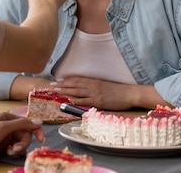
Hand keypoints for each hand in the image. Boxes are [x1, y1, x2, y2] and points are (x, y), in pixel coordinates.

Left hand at [0, 112, 44, 162]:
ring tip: (9, 152)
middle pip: (25, 134)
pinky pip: (15, 148)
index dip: (36, 131)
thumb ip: (22, 124)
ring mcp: (5, 136)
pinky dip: (13, 151)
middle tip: (15, 150)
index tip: (41, 140)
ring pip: (21, 142)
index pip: (28, 123)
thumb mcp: (3, 128)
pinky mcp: (2, 145)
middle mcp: (9, 126)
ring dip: (18, 148)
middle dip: (23, 143)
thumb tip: (39, 122)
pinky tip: (7, 152)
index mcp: (9, 117)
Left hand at [50, 76, 170, 110]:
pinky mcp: (98, 101)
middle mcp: (92, 86)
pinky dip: (75, 100)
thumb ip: (94, 86)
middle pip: (74, 84)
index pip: (77, 79)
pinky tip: (68, 100)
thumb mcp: (105, 85)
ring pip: (76, 92)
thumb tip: (85, 89)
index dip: (67, 79)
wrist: (129, 93)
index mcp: (94, 81)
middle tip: (51, 85)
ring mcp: (94, 93)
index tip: (58, 79)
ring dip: (65, 91)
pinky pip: (84, 101)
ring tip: (55, 91)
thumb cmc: (118, 90)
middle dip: (62, 85)